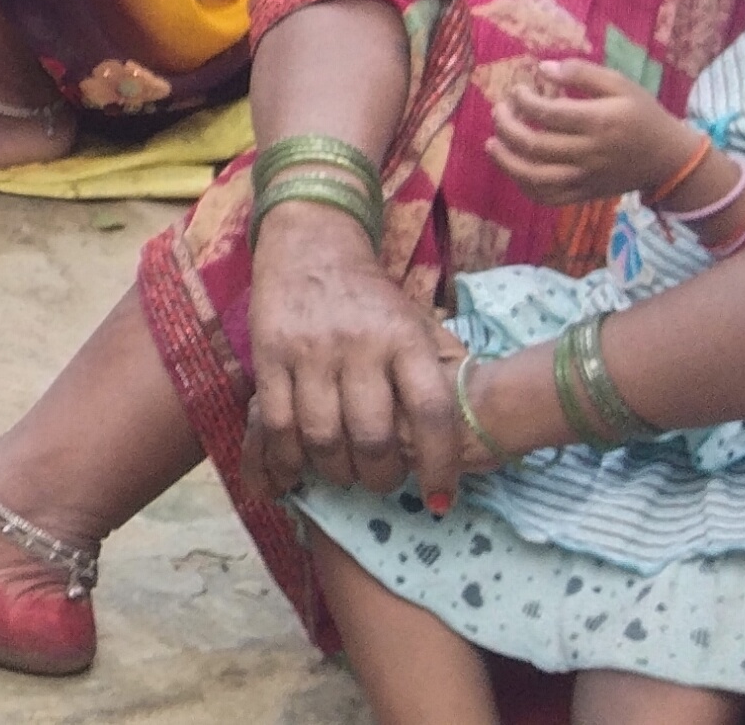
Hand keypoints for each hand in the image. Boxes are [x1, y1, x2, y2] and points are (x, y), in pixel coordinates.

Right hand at [244, 213, 468, 502]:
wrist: (310, 246)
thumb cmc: (372, 298)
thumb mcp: (419, 322)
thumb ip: (441, 370)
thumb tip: (476, 429)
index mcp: (406, 338)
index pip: (431, 411)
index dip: (441, 464)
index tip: (440, 498)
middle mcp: (360, 345)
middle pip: (373, 436)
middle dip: (381, 476)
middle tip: (384, 482)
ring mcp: (311, 351)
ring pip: (323, 437)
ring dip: (337, 472)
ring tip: (346, 475)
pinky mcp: (269, 354)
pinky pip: (277, 423)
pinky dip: (289, 458)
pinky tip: (300, 469)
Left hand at [488, 60, 692, 206]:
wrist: (669, 159)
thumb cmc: (642, 115)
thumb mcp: (621, 84)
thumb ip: (582, 73)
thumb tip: (542, 69)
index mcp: (599, 122)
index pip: (547, 113)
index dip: (523, 99)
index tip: (517, 89)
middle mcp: (589, 153)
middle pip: (534, 144)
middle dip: (507, 126)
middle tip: (499, 110)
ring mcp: (585, 178)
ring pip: (535, 177)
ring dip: (506, 161)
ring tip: (492, 143)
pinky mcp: (584, 194)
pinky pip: (547, 198)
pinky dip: (523, 185)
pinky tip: (513, 168)